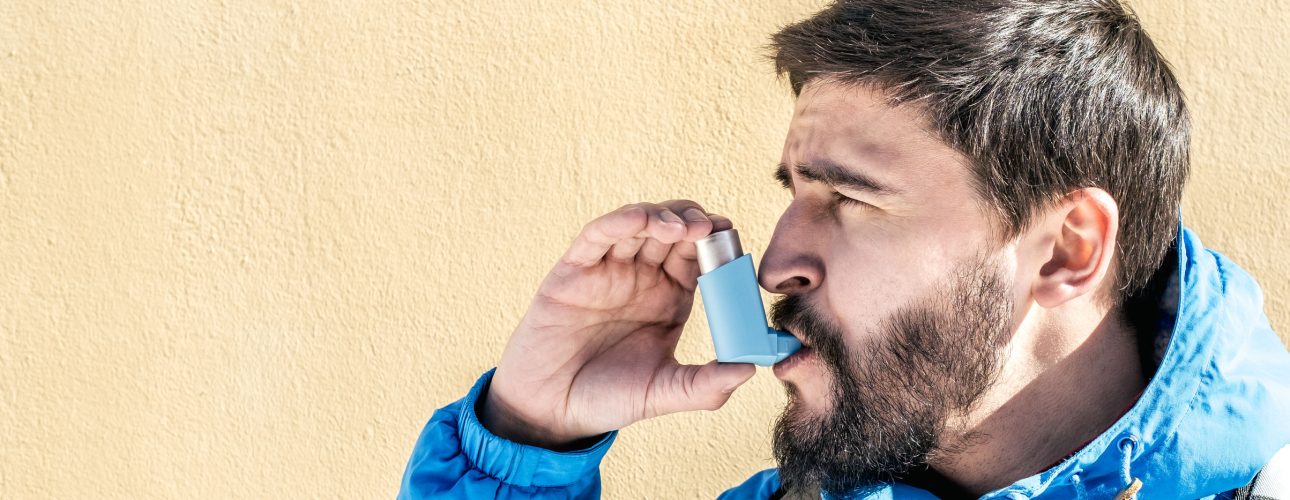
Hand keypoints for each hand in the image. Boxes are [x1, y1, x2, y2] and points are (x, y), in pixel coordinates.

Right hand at [480, 201, 756, 448]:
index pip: (699, 258)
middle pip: (674, 232)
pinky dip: (620, 222)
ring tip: (683, 227)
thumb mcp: (663, 393)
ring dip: (663, 217)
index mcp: (670, 298)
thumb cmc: (607, 398)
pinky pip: (598, 235)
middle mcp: (642, 277)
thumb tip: (750, 369)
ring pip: (639, 225)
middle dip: (694, 222)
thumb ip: (705, 386)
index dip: (717, 245)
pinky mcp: (575, 268)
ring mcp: (608, 269)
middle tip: (711, 228)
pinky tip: (640, 220)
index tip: (732, 239)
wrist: (551, 409)